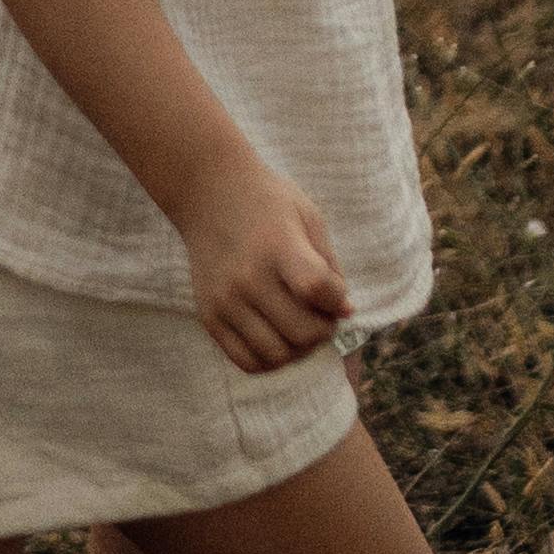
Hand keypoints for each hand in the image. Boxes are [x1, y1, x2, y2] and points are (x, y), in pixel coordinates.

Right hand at [186, 158, 351, 377]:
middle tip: (322, 316)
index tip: (334, 292)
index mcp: (277, 246)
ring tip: (300, 327)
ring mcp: (226, 301)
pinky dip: (270, 360)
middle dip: (324, 330)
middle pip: (302, 332)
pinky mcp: (209, 317)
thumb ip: (329, 266)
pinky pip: (246, 361)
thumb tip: (345, 312)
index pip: (317, 290)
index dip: (336, 299)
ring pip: (276, 354)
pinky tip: (277, 337)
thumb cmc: (267, 202)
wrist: (208, 192)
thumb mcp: (308, 217)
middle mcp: (248, 277)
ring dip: (299, 349)